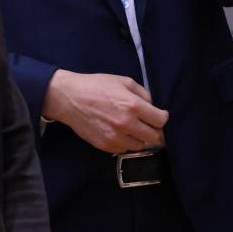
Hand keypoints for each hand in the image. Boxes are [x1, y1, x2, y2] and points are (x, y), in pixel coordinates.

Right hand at [40, 70, 167, 153]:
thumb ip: (143, 94)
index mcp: (133, 106)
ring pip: (140, 146)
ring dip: (141, 139)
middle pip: (154, 137)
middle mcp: (126, 124)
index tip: (160, 116)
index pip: (160, 120)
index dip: (163, 118)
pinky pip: (124, 149)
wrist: (69, 98)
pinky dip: (127, 143)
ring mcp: (115, 137)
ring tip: (135, 129)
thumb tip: (154, 106)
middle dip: (156, 131)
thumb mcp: (124, 82)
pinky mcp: (104, 146)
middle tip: (151, 125)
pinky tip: (122, 134)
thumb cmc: (97, 86)